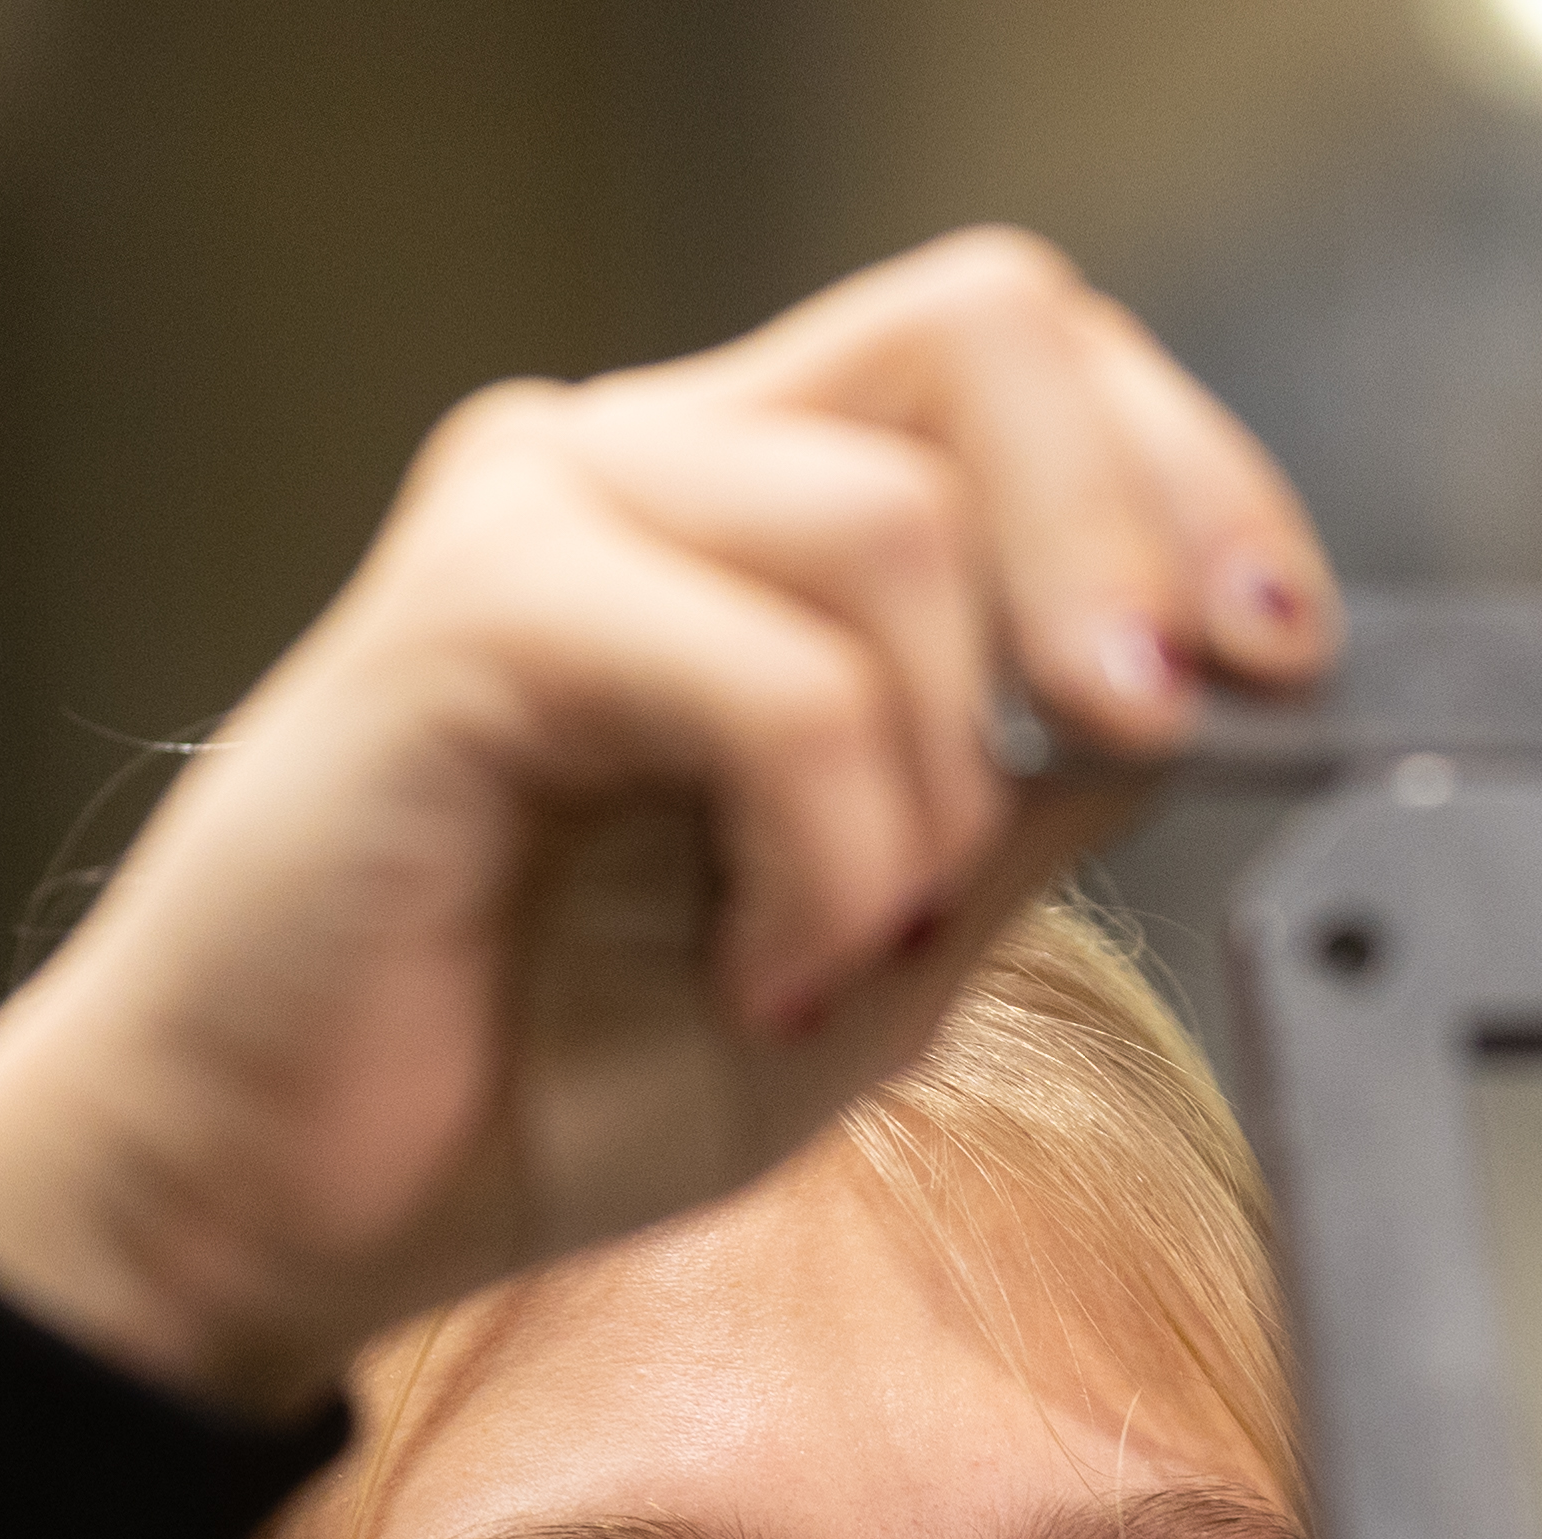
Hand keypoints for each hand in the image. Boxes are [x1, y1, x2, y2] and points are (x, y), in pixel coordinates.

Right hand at [0, 231, 1336, 1415]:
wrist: (264, 1205)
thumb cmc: (525, 1084)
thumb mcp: (875, 956)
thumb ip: (1020, 810)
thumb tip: (1201, 692)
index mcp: (748, 510)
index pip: (1024, 362)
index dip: (1188, 476)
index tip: (1277, 657)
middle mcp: (648, 460)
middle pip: (983, 330)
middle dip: (1126, 536)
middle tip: (1155, 727)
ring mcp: (548, 508)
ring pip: (894, 529)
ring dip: (935, 786)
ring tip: (839, 953)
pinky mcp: (469, 612)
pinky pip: (772, 678)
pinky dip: (826, 852)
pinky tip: (765, 974)